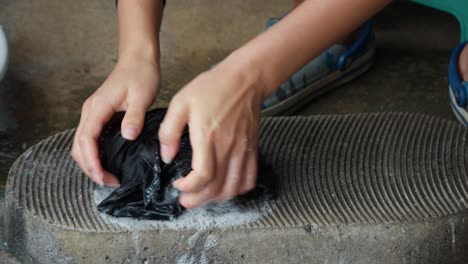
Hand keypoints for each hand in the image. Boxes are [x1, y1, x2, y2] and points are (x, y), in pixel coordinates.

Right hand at [71, 56, 159, 185]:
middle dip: (90, 167)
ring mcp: (93, 113)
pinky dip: (94, 153)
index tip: (103, 177)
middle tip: (110, 182)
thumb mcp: (142, 96)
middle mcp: (90, 111)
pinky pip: (90, 138)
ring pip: (82, 143)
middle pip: (79, 146)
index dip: (92, 161)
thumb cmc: (141, 74)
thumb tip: (128, 136)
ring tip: (109, 177)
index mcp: (98, 108)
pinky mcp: (99, 114)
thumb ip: (135, 117)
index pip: (87, 140)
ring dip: (91, 162)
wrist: (138, 59)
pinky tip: (108, 162)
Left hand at [158, 64, 263, 207]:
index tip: (178, 184)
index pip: (202, 176)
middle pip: (217, 188)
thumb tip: (166, 155)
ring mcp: (243, 150)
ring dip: (218, 198)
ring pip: (234, 187)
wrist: (245, 79)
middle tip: (186, 200)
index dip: (188, 188)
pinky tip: (226, 187)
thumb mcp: (181, 103)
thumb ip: (170, 131)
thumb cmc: (213, 87)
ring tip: (204, 196)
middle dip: (199, 200)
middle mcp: (228, 148)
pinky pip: (249, 178)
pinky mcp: (251, 149)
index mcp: (208, 137)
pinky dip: (238, 189)